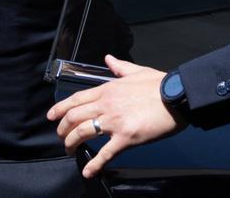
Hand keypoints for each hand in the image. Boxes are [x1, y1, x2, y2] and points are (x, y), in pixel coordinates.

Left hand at [46, 55, 187, 177]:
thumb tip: (109, 59)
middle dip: (62, 129)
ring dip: (71, 143)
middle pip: (74, 117)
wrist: (177, 96)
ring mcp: (114, 121)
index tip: (52, 116)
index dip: (60, 109)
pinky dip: (94, 164)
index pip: (76, 99)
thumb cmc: (160, 84)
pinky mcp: (126, 137)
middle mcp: (106, 104)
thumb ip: (119, 67)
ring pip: (82, 133)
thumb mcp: (136, 71)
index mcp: (107, 89)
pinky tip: (88, 171)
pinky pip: (105, 153)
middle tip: (60, 137)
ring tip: (69, 151)